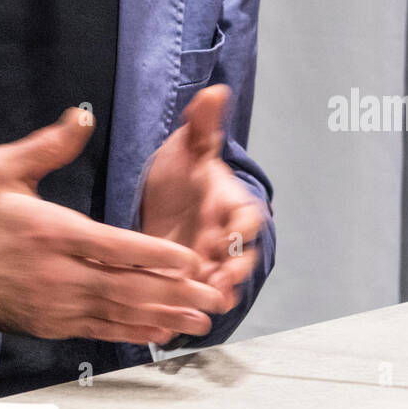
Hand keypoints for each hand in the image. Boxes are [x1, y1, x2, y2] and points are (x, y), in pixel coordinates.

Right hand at [0, 108, 226, 344]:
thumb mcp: (0, 167)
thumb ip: (47, 145)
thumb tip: (83, 116)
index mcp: (51, 232)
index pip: (113, 247)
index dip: (154, 255)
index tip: (189, 259)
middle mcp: (58, 274)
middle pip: (124, 287)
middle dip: (172, 294)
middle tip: (210, 295)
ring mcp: (56, 305)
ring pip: (117, 313)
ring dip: (161, 317)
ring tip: (198, 318)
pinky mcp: (51, 324)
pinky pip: (99, 330)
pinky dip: (132, 332)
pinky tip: (158, 332)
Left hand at [140, 85, 266, 314]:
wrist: (161, 195)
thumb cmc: (182, 169)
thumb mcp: (188, 145)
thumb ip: (202, 124)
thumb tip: (214, 90)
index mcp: (228, 202)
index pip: (247, 216)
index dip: (241, 229)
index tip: (227, 238)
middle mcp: (222, 234)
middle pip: (239, 257)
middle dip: (232, 271)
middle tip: (218, 283)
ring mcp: (207, 258)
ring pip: (220, 281)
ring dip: (215, 293)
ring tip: (206, 305)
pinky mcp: (187, 276)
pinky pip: (195, 295)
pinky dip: (190, 306)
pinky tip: (177, 318)